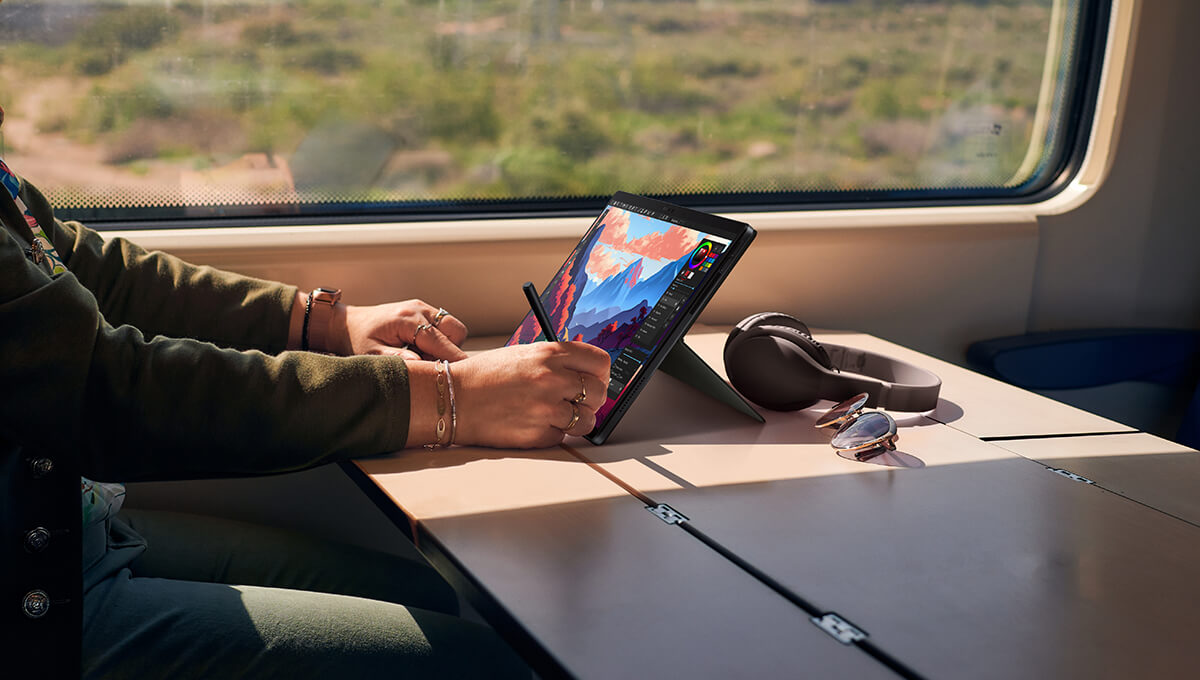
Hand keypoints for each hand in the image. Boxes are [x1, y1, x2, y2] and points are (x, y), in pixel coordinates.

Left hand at [334, 300, 467, 360]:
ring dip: (445, 345)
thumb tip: (419, 364)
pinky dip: (439, 340)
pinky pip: (443, 326)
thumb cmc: (357, 340)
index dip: (453, 358)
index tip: (462, 375)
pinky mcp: (423, 310)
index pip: (440, 341)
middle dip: (451, 351)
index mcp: (406, 320)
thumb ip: (396, 359)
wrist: (347, 323)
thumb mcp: (371, 354)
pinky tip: (419, 349)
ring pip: (452, 327)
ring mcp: (422, 307)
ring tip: (421, 356)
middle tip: (431, 365)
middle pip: (455, 330)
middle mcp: (419, 309)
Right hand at [412, 341, 610, 448]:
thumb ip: (556, 362)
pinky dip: (553, 434)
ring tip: (554, 415)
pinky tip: (534, 423)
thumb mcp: (524, 354)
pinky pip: (563, 437)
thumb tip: (584, 374)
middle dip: (591, 400)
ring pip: (587, 420)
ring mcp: (546, 408)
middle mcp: (552, 378)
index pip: (600, 362)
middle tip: (576, 402)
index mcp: (550, 353)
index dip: (601, 374)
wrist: (453, 399)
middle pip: (598, 393)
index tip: (595, 381)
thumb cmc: (485, 376)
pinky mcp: (538, 434)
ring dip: (576, 421)